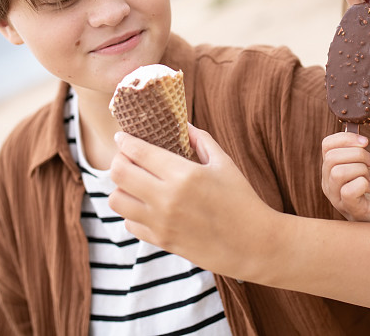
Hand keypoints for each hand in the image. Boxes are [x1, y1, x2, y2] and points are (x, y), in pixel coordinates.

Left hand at [108, 124, 274, 278]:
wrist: (253, 244)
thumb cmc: (242, 200)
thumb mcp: (224, 163)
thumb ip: (200, 140)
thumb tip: (182, 125)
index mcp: (184, 174)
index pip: (138, 151)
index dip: (125, 140)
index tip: (122, 137)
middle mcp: (167, 198)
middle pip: (119, 173)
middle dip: (119, 160)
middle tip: (128, 158)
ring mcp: (161, 222)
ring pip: (117, 200)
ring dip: (122, 187)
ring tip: (136, 183)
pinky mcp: (161, 241)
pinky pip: (129, 223)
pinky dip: (132, 212)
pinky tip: (147, 205)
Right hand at [321, 132, 369, 221]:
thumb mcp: (365, 165)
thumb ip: (358, 151)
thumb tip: (357, 136)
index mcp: (329, 169)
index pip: (326, 144)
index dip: (346, 138)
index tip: (365, 142)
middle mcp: (327, 183)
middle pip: (332, 157)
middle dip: (358, 154)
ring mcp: (335, 197)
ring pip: (339, 172)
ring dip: (361, 170)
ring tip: (369, 177)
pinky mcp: (348, 208)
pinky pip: (349, 190)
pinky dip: (363, 184)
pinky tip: (368, 187)